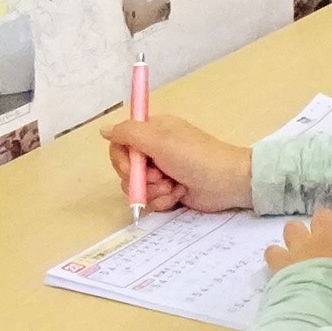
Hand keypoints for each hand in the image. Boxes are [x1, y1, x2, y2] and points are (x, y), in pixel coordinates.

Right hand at [106, 113, 253, 211]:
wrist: (228, 183)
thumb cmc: (195, 157)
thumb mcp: (160, 140)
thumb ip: (129, 133)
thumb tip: (103, 129)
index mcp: (153, 132)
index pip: (120, 144)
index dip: (122, 159)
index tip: (132, 167)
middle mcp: (155, 150)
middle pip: (127, 169)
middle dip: (140, 179)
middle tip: (159, 177)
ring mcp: (162, 172)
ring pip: (138, 188)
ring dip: (154, 191)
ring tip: (173, 187)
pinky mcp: (170, 191)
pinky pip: (152, 200)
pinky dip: (163, 200)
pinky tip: (178, 195)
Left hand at [263, 210, 331, 282]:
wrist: (329, 299)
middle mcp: (325, 233)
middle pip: (322, 215)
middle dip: (324, 226)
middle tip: (328, 243)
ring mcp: (301, 245)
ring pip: (294, 227)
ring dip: (297, 236)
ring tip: (301, 249)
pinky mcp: (283, 260)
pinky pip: (273, 251)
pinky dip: (277, 256)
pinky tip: (281, 264)